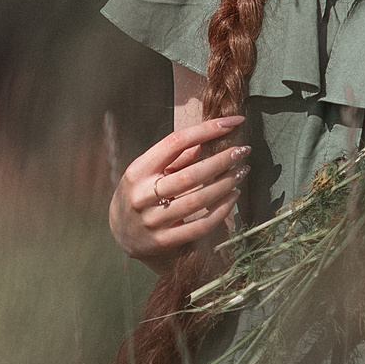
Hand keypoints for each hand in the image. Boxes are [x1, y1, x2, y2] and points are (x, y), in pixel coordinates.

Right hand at [110, 115, 249, 262]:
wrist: (121, 233)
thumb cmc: (141, 192)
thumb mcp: (148, 170)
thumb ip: (175, 156)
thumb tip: (207, 138)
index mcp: (138, 170)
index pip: (175, 142)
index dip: (206, 130)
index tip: (232, 122)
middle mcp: (142, 195)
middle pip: (190, 175)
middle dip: (222, 160)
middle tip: (244, 150)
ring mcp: (152, 220)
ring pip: (198, 200)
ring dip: (225, 184)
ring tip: (242, 171)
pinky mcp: (163, 241)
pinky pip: (199, 226)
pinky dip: (221, 210)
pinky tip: (233, 196)